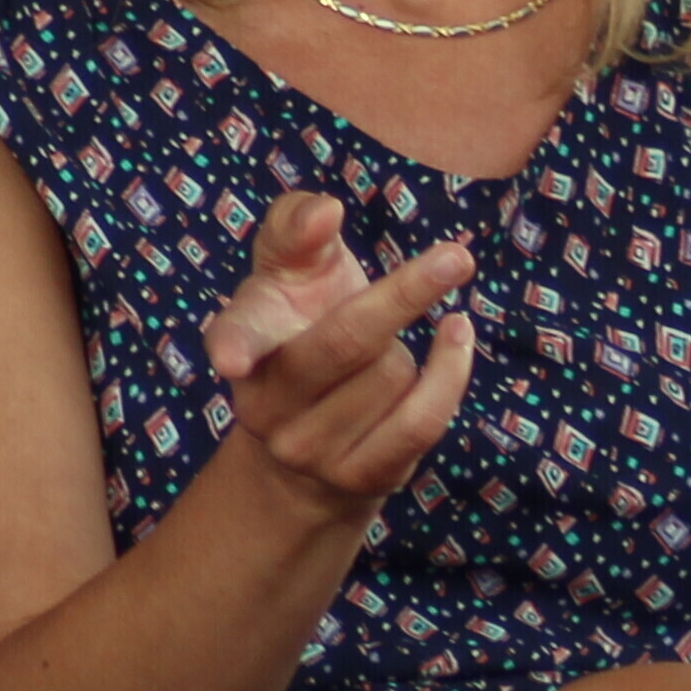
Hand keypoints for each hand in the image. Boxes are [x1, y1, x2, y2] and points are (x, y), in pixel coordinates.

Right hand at [201, 190, 477, 512]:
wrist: (308, 437)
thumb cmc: (303, 324)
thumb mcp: (291, 269)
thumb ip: (296, 227)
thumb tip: (322, 212)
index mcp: (243, 341)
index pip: (235, 336)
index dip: (232, 346)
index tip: (232, 358)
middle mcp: (265, 403)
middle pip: (345, 342)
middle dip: (406, 294)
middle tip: (458, 256)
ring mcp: (308, 450)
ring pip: (393, 374)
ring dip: (411, 348)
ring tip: (391, 349)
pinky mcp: (358, 479)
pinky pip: (422, 422)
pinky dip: (450, 374)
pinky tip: (456, 339)